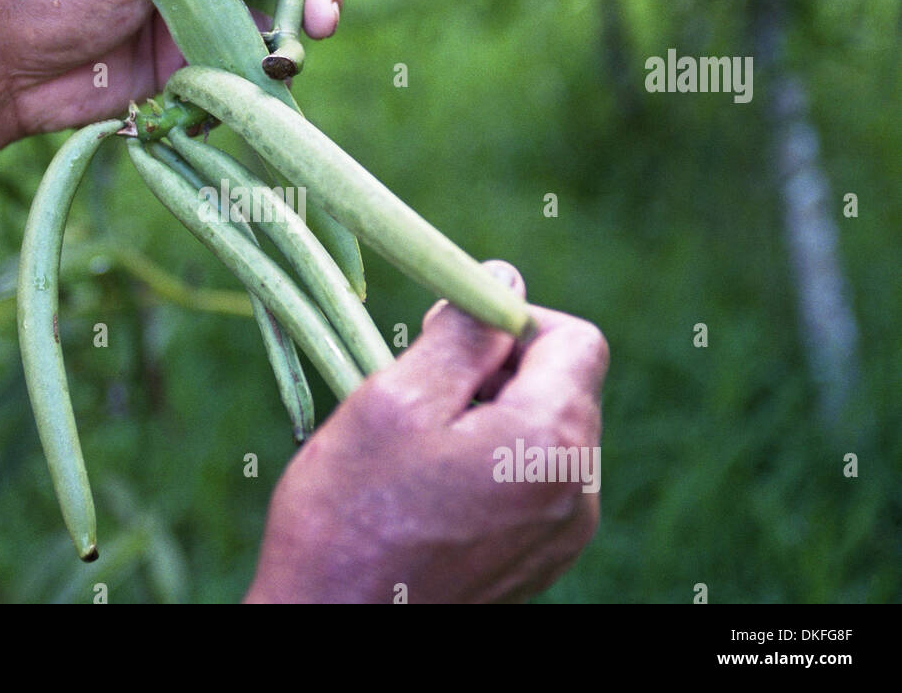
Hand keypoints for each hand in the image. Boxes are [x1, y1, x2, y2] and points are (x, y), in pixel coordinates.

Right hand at [244, 261, 608, 602]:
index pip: (575, 340)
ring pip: (543, 434)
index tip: (445, 343)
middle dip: (494, 375)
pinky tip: (430, 493)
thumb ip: (462, 334)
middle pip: (561, 386)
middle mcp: (577, 492)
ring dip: (488, 422)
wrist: (333, 630)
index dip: (510, 323)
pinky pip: (531, 483)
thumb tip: (504, 280)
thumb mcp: (396, 400)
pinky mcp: (538, 561)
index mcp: (551, 442)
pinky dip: (489, 467)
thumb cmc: (350, 517)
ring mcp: (561, 535)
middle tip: (417, 402)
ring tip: (416, 455)